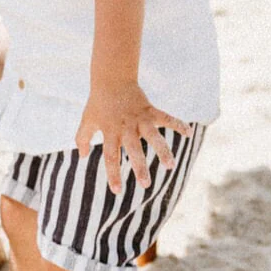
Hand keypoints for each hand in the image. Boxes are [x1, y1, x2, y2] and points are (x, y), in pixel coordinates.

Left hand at [76, 82, 191, 192]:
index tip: (117, 191)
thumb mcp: (87, 120)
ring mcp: (140, 119)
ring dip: (162, 150)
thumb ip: (82, 138)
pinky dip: (178, 124)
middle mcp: (126, 127)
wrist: (111, 78)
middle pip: (133, 150)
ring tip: (170, 165)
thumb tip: (82, 156)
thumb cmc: (98, 102)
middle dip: (140, 167)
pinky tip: (188, 132)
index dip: (113, 174)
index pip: (111, 157)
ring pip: (153, 136)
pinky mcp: (150, 110)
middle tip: (146, 185)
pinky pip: (166, 118)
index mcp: (110, 132)